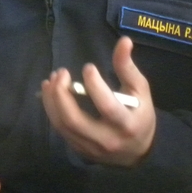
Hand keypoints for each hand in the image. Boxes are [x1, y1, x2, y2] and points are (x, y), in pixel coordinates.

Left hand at [41, 36, 155, 165]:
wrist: (138, 152)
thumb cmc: (140, 114)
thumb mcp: (140, 90)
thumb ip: (128, 67)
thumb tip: (124, 40)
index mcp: (126, 124)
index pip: (106, 106)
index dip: (94, 85)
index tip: (88, 66)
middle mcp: (106, 139)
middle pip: (74, 120)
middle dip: (61, 94)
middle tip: (61, 73)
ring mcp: (90, 147)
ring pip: (62, 125)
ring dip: (51, 101)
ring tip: (50, 81)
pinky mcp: (79, 150)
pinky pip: (60, 130)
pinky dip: (52, 110)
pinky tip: (51, 95)